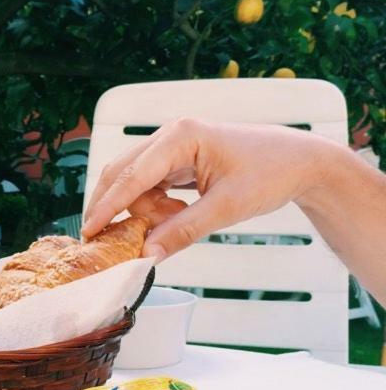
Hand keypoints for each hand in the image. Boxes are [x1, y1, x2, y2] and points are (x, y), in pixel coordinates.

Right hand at [82, 118, 339, 260]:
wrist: (299, 162)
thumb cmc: (271, 173)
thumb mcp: (227, 208)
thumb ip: (183, 230)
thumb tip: (147, 254)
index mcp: (181, 136)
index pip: (132, 175)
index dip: (108, 205)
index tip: (89, 231)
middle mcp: (171, 135)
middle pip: (123, 174)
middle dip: (119, 208)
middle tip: (117, 240)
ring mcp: (172, 146)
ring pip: (135, 183)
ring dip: (144, 209)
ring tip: (174, 221)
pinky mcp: (177, 160)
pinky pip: (150, 185)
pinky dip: (154, 206)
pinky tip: (173, 215)